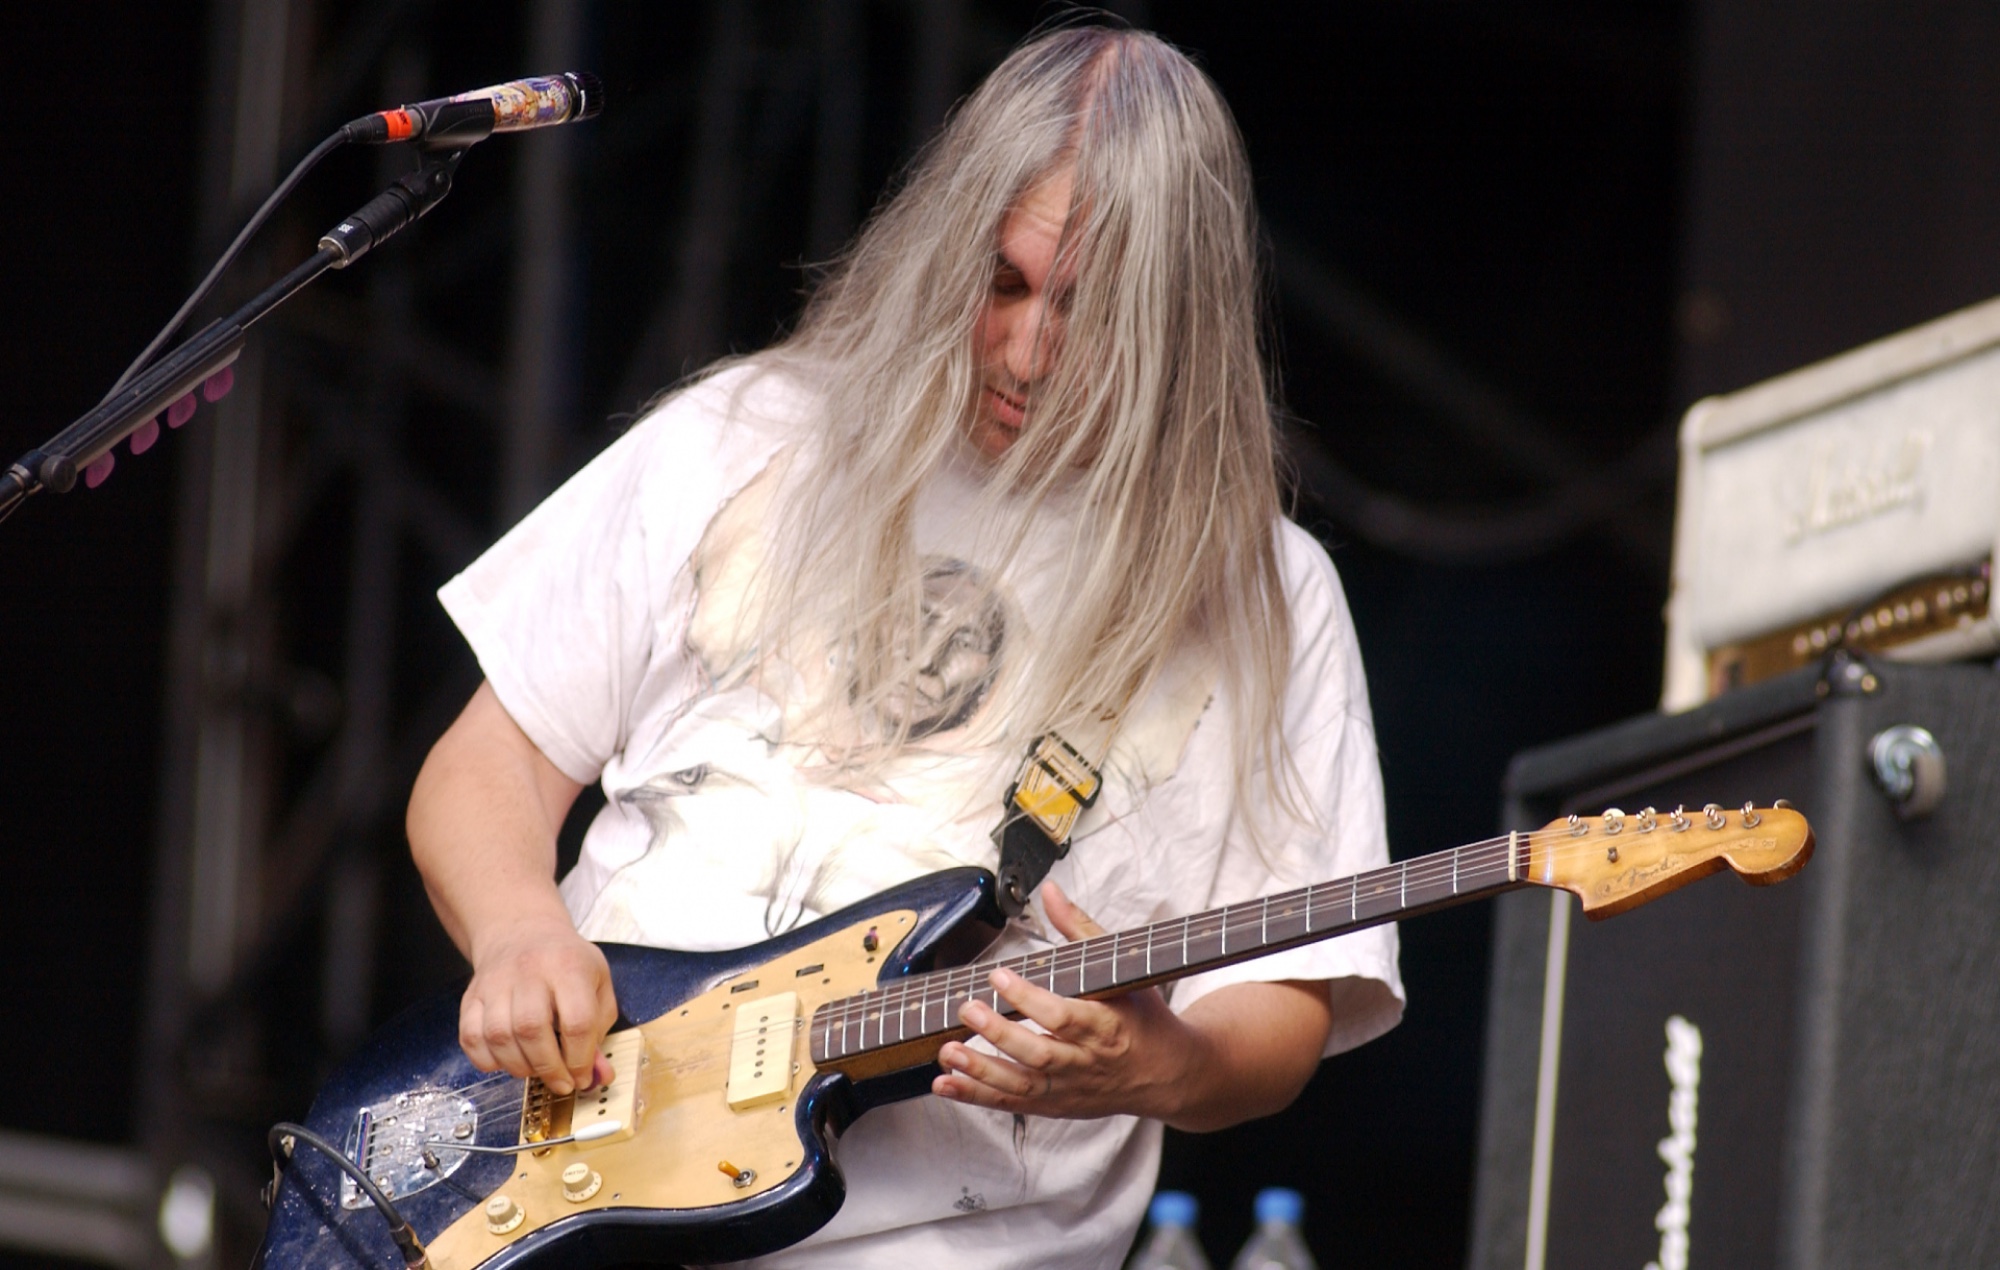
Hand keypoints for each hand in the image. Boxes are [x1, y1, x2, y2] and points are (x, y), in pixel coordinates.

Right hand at [459, 915, 618, 1095]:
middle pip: (532, 1029)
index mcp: (568, 966)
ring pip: (499, 1036)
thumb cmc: (565, 963)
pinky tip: (508, 1060)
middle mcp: (529, 971)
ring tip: (536, 1068)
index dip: (580, 1059)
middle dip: (549, 1067)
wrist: (522, 933)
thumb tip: (598, 1076)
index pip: (577, 1021)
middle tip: (561, 1082)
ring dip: (520, 1066)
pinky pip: (471, 1039)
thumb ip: (600, 1031)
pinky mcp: (471, 997)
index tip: (582, 1076)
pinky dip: (488, 1061)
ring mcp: (495, 983)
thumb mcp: (598, 984)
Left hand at [931, 882, 1205, 1121]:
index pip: (1065, 1015)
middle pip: (1040, 1054)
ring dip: (981, 1072)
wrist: (1169, 1074)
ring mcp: (1071, 1089)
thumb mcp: (1124, 969)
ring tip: (949, 1053)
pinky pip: (1013, 1104)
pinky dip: (977, 1096)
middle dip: (1000, 1034)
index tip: (999, 976)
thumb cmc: (1143, 1015)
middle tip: (968, 1009)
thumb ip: (1081, 930)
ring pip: (1022, 1087)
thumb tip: (1050, 891)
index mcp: (1109, 1026)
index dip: (1030, 999)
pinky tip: (945, 1084)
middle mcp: (1088, 1063)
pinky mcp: (1057, 1106)